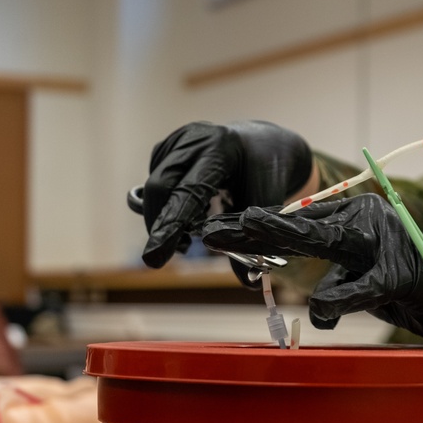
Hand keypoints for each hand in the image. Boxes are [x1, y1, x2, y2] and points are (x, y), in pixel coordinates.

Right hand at [138, 120, 312, 267]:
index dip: (170, 227)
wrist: (265, 143)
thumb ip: (252, 239)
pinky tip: (193, 211)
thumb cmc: (268, 173)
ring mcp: (177, 140)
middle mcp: (194, 138)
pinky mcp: (167, 147)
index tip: (154, 258)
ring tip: (189, 235)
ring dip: (165, 217)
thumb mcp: (266, 203)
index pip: (186, 192)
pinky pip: (156, 183)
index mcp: (221, 148)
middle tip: (172, 254)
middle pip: (159, 188)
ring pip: (154, 188)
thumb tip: (247, 284)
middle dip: (161, 226)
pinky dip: (168, 205)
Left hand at [202, 194, 422, 348]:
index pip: (296, 218)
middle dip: (253, 232)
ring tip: (331, 311)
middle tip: (213, 234)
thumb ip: (330, 266)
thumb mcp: (363, 274)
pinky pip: (352, 288)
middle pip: (300, 225)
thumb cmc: (410, 288)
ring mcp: (386, 240)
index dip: (255, 226)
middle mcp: (368, 217)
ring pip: (325, 248)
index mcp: (357, 213)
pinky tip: (332, 313)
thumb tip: (280, 268)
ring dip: (318, 291)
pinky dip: (336, 302)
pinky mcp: (401, 272)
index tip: (218, 230)